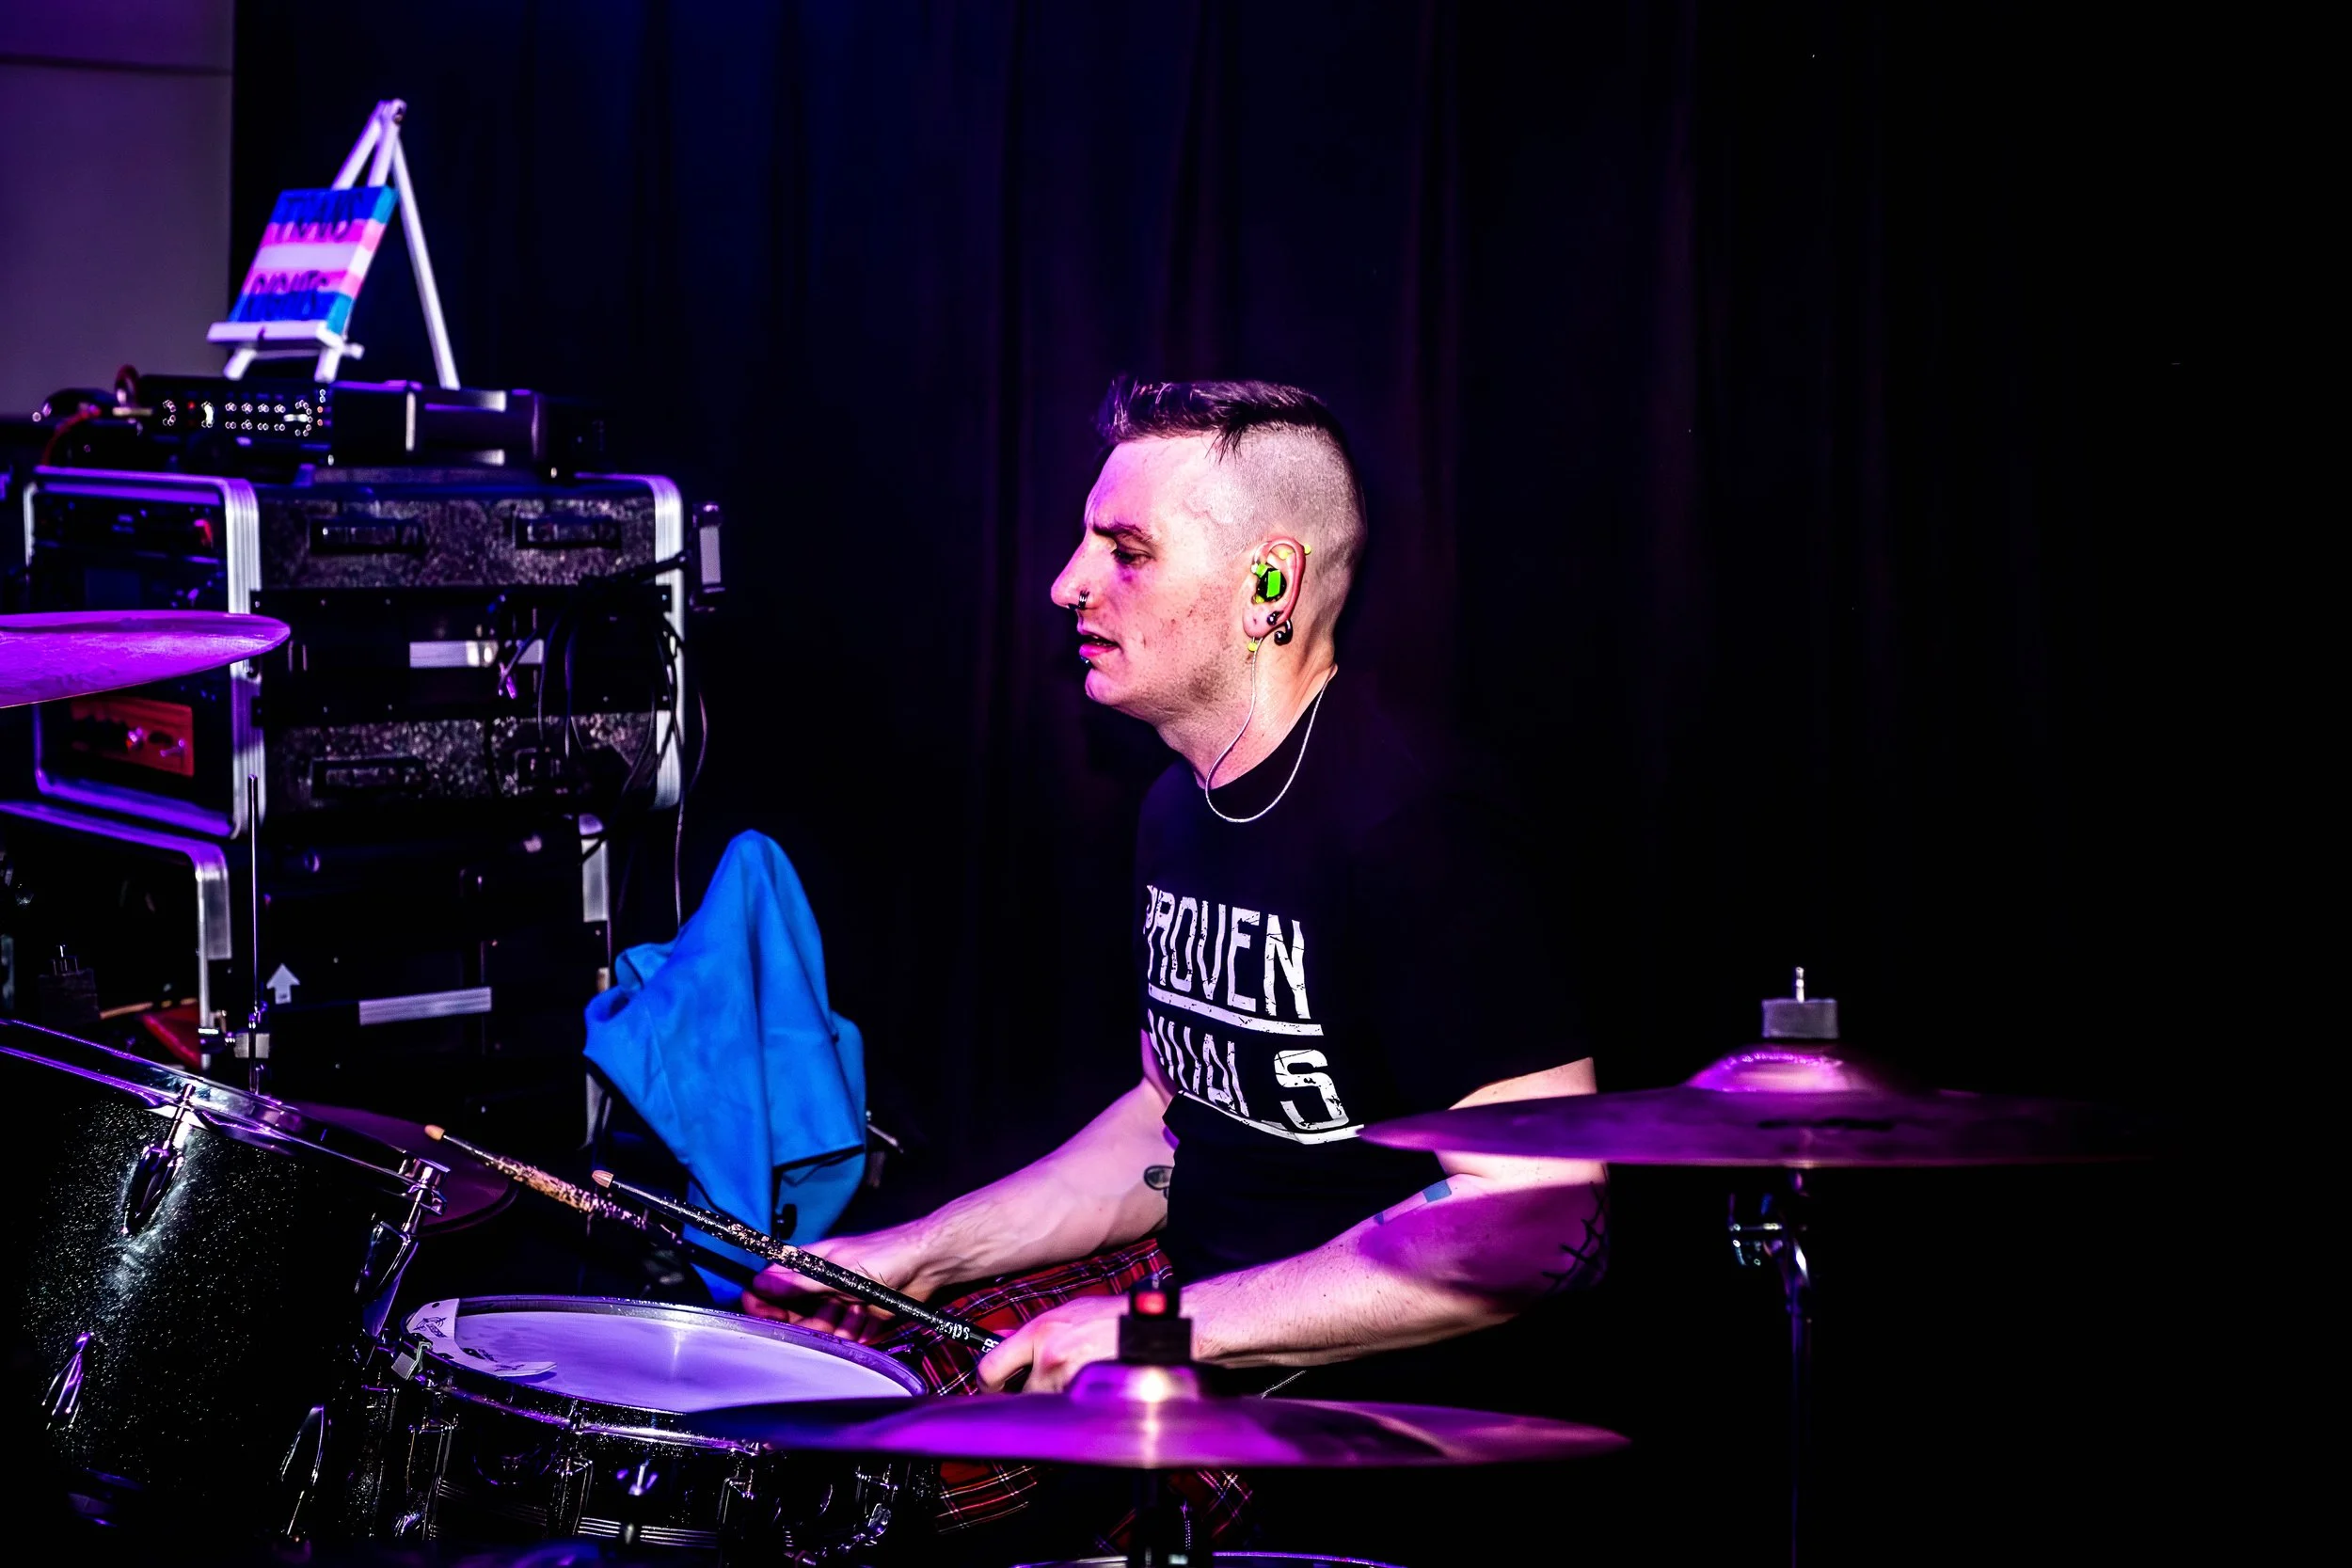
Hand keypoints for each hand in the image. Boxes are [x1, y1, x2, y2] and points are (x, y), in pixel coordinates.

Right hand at [741, 1229, 930, 1343]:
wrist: (927, 1264)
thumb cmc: (885, 1253)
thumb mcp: (837, 1270)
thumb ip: (799, 1282)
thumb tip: (761, 1284)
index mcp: (810, 1265)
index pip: (772, 1286)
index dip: (765, 1304)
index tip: (768, 1319)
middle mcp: (822, 1284)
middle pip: (794, 1314)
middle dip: (805, 1324)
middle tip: (826, 1317)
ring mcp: (841, 1300)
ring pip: (820, 1328)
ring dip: (833, 1329)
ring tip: (854, 1314)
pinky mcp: (861, 1317)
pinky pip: (846, 1336)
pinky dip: (854, 1335)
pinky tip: (867, 1322)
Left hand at [976, 1293, 1129, 1391]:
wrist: (1144, 1328)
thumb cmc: (1109, 1318)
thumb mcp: (1065, 1312)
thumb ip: (1031, 1330)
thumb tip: (998, 1337)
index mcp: (1040, 1332)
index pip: (992, 1366)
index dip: (987, 1381)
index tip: (991, 1384)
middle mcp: (1049, 1358)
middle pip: (1019, 1394)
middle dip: (1028, 1391)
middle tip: (1043, 1382)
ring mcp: (1068, 1382)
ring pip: (1044, 1405)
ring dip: (1054, 1398)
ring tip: (1075, 1378)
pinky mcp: (1085, 1399)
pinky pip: (1066, 1411)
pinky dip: (1072, 1405)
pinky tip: (1086, 1388)